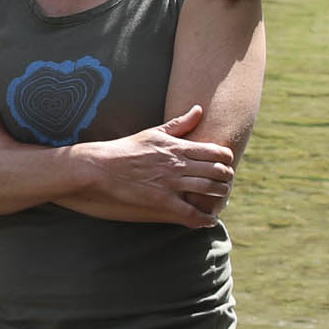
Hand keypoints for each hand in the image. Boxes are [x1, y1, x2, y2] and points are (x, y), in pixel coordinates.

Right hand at [82, 105, 237, 224]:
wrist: (101, 167)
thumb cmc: (126, 149)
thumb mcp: (154, 132)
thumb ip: (180, 123)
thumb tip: (199, 109)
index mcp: (178, 147)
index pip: (217, 152)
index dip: (227, 159)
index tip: (225, 164)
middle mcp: (179, 165)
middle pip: (218, 171)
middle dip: (226, 178)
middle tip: (224, 183)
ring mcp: (171, 183)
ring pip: (209, 190)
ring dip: (219, 196)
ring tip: (220, 199)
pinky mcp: (162, 201)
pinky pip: (191, 213)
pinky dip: (204, 218)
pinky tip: (209, 220)